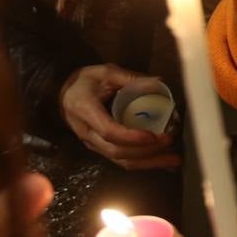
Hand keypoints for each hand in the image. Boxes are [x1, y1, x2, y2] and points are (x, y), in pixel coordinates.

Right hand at [60, 65, 179, 169]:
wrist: (62, 93)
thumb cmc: (84, 82)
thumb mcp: (105, 72)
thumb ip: (130, 78)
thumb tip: (160, 82)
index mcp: (86, 111)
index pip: (109, 131)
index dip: (132, 137)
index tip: (154, 135)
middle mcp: (88, 134)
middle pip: (118, 152)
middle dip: (147, 151)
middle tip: (170, 141)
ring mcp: (94, 145)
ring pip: (121, 161)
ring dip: (149, 162)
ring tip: (173, 160)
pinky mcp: (101, 149)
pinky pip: (122, 161)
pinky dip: (144, 163)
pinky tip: (162, 162)